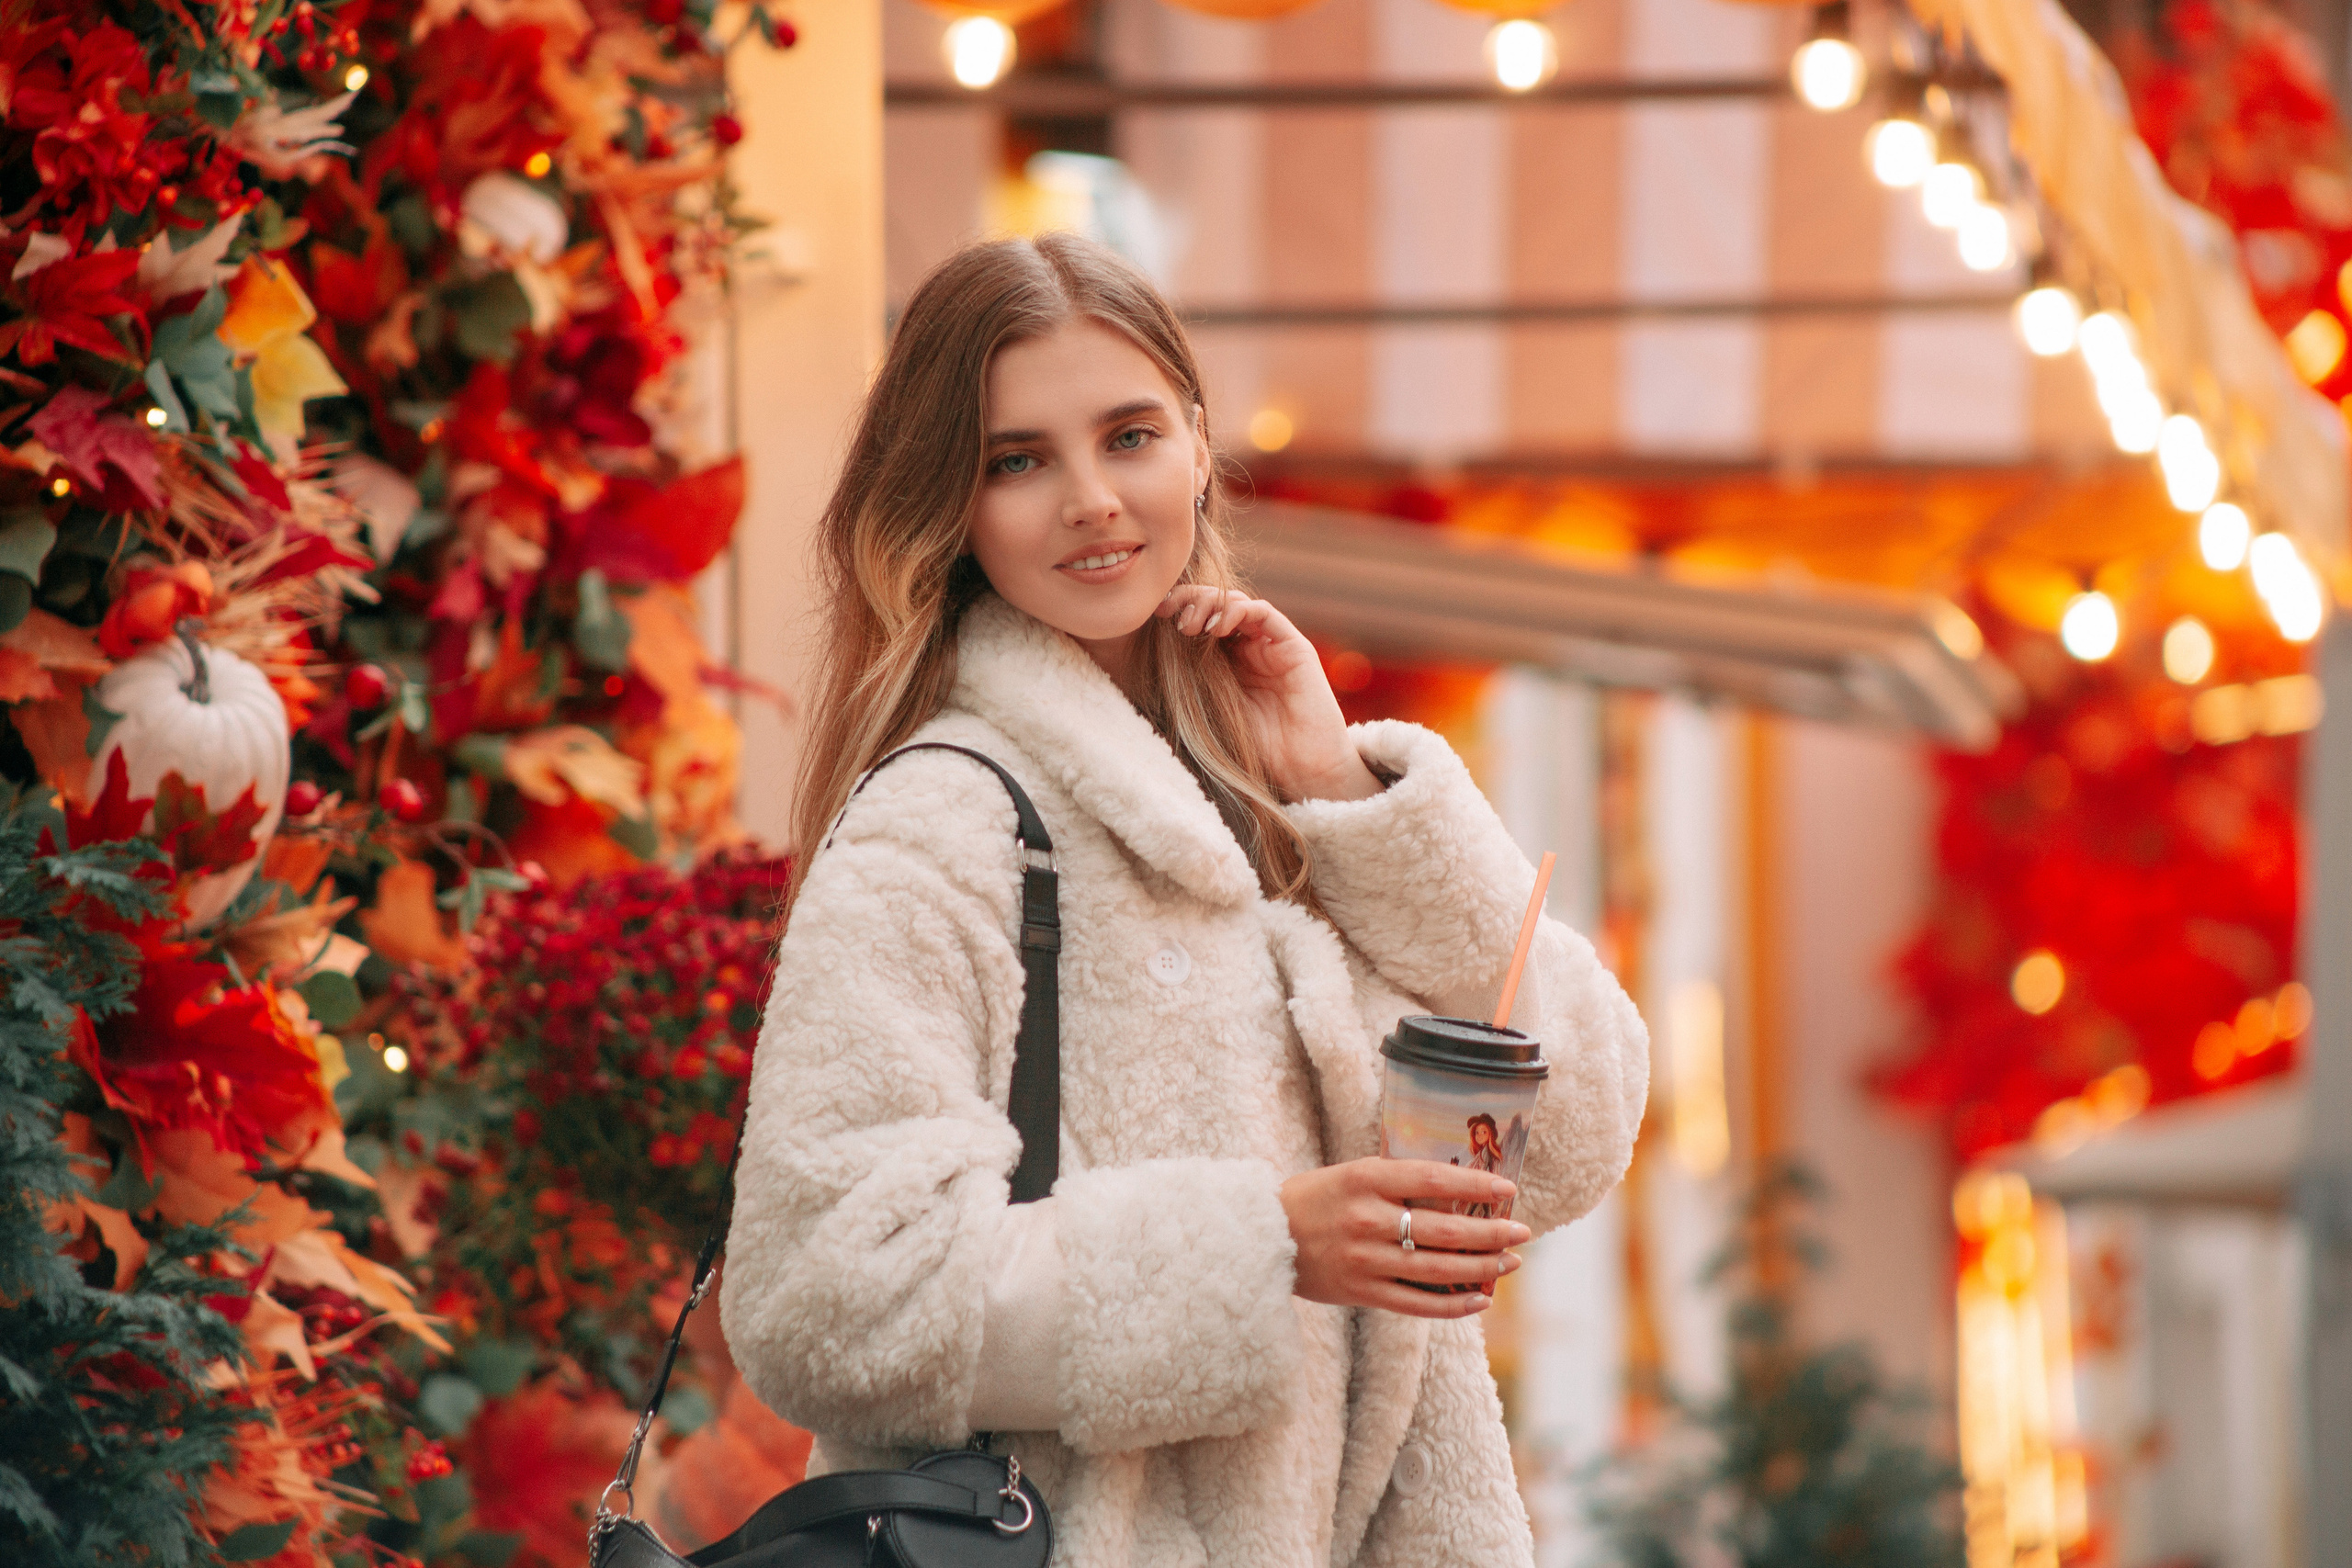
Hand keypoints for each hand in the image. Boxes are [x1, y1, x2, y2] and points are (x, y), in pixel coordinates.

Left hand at [1156, 587, 1381, 802]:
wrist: (1305, 771)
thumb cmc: (1258, 750)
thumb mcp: (1211, 711)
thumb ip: (1193, 680)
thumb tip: (1151, 652)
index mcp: (1228, 662)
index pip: (1201, 620)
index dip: (1179, 609)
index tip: (1156, 615)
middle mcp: (1250, 648)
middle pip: (1217, 604)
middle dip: (1191, 600)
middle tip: (1170, 614)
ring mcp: (1272, 646)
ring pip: (1237, 603)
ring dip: (1210, 604)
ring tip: (1192, 625)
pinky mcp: (1294, 647)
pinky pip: (1264, 613)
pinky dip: (1238, 611)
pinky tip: (1218, 626)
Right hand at [1279, 1158, 1527, 1318]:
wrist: (1263, 1237)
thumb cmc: (1317, 1199)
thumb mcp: (1353, 1175)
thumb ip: (1399, 1182)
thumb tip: (1461, 1192)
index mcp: (1366, 1179)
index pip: (1434, 1179)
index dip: (1476, 1184)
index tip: (1508, 1188)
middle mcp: (1367, 1219)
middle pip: (1446, 1229)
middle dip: (1492, 1232)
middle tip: (1522, 1231)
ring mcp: (1365, 1259)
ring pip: (1438, 1268)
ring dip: (1482, 1267)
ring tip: (1510, 1263)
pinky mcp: (1362, 1292)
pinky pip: (1417, 1303)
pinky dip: (1453, 1304)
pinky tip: (1480, 1299)